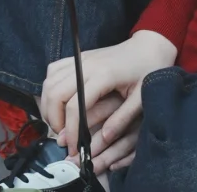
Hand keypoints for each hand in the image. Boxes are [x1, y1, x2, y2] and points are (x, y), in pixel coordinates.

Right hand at [39, 30, 176, 164]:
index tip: (74, 148)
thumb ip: (122, 119)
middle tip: (64, 138)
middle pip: (55, 92)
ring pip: (50, 81)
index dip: (71, 130)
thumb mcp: (142, 98)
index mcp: (103, 76)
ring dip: (48, 105)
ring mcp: (80, 59)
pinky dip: (49, 88)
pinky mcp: (78, 57)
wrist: (148, 47)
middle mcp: (86, 65)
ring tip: (60, 124)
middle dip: (54, 120)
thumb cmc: (148, 71)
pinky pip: (53, 70)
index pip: (75, 106)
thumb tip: (102, 139)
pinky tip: (58, 103)